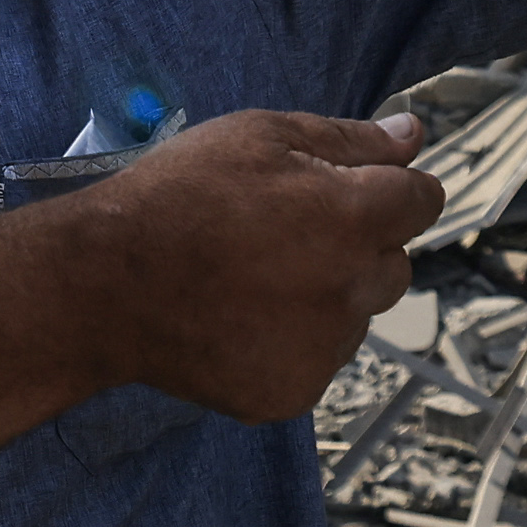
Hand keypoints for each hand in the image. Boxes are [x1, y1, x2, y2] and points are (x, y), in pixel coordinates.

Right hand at [70, 110, 447, 421]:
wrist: (104, 285)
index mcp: (353, 217)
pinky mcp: (293, 392)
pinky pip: (316, 360)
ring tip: (252, 279)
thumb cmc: (178, 195)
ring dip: (325, 297)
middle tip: (284, 233)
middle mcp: (352, 289)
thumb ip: (347, 139)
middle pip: (394, 264)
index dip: (389, 189)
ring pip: (355, 316)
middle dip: (358, 245)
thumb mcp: (258, 137)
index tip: (346, 189)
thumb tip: (414, 134)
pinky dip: (289, 341)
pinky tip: (239, 319)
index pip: (422, 201)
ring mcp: (324, 349)